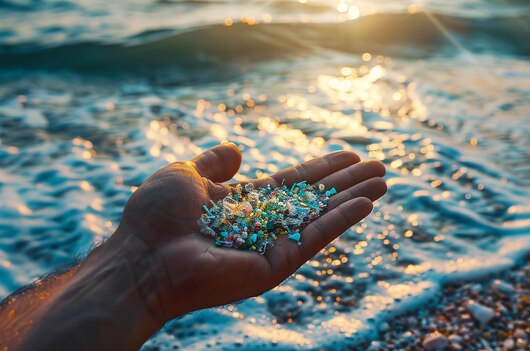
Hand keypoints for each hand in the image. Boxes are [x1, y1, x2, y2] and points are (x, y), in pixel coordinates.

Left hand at [105, 143, 386, 324]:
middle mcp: (264, 224)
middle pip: (316, 197)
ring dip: (355, 198)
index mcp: (244, 203)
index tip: (349, 155)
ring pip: (323, 216)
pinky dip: (342, 220)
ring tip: (385, 181)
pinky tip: (367, 204)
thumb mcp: (186, 175)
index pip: (293, 182)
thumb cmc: (156, 217)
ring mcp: (272, 245)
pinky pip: (316, 237)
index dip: (322, 167)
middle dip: (348, 182)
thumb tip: (237, 149)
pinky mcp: (276, 264)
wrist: (143, 257)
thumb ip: (214, 163)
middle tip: (381, 167)